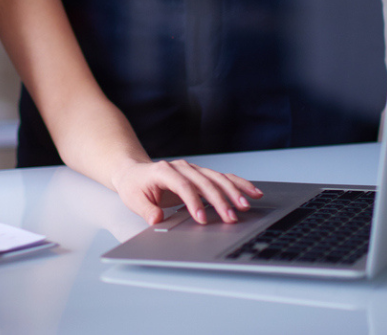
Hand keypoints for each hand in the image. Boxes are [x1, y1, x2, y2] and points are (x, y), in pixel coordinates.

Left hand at [112, 159, 262, 225]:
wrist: (135, 172)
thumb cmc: (135, 186)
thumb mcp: (133, 200)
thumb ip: (146, 210)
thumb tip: (156, 219)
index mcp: (163, 171)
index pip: (183, 186)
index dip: (193, 202)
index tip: (202, 219)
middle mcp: (181, 167)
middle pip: (204, 182)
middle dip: (219, 200)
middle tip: (231, 217)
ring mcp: (192, 169)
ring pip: (217, 178)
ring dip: (233, 191)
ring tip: (246, 205)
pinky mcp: (200, 174)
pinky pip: (222, 178)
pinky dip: (238, 184)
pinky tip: (252, 192)